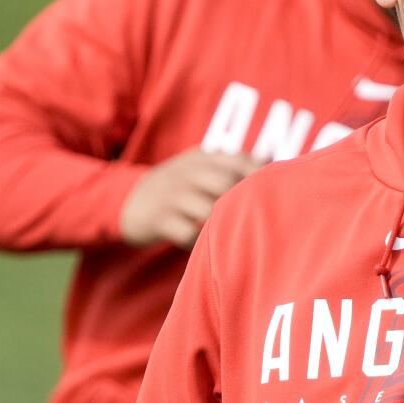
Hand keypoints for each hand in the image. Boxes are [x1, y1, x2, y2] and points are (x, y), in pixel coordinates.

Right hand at [120, 149, 261, 248]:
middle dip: (243, 200)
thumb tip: (269, 157)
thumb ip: (231, 163)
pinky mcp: (158, 218)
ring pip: (209, 208)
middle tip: (256, 218)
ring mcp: (172, 194)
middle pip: (226, 182)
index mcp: (201, 157)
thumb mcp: (199, 165)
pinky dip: (200, 242)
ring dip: (223, 223)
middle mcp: (187, 172)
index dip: (260, 176)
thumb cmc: (177, 186)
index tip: (277, 192)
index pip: (239, 160)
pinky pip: (188, 233)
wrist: (126, 201)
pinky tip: (205, 246)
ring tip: (234, 234)